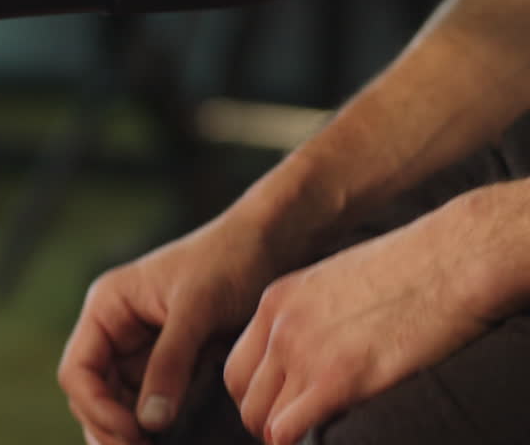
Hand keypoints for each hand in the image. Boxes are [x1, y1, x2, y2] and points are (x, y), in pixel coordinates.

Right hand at [58, 212, 279, 443]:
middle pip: (91, 394)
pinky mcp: (168, 363)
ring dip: (129, 432)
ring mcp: (140, 349)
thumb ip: (170, 362)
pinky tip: (171, 442)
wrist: (268, 245)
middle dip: (109, 429)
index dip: (96, 409)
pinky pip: (150, 403)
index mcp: (107, 308)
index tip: (132, 434)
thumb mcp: (196, 309)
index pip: (78, 371)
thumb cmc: (227, 260)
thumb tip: (149, 421)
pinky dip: (155, 426)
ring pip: (117, 405)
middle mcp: (115, 330)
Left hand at [223, 190, 507, 444]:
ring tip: (306, 436)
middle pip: (243, 393)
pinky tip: (317, 439)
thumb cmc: (409, 271)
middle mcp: (280, 326)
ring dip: (279, 434)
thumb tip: (314, 351)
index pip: (238, 363)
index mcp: (277, 301)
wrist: (449, 262)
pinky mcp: (336, 380)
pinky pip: (287, 429)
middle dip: (263, 418)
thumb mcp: (336, 282)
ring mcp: (303, 352)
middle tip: (291, 428)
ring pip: (262, 417)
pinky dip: (295, 441)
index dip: (255, 393)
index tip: (278, 405)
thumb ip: (312, 316)